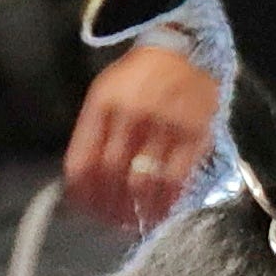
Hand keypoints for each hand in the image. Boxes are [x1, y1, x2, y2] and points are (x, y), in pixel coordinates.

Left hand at [62, 41, 220, 233]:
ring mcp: (165, 125)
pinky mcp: (195, 135)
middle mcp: (132, 115)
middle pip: (111, 175)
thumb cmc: (139, 78)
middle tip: (110, 224)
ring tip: (132, 224)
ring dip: (136, 212)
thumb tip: (80, 184)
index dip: (81, 194)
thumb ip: (92, 133)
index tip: (85, 211)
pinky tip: (158, 214)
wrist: (186, 50)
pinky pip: (177, 180)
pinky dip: (165, 204)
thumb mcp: (105, 93)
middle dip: (108, 207)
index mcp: (103, 104)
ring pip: (144, 182)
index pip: (83, 160)